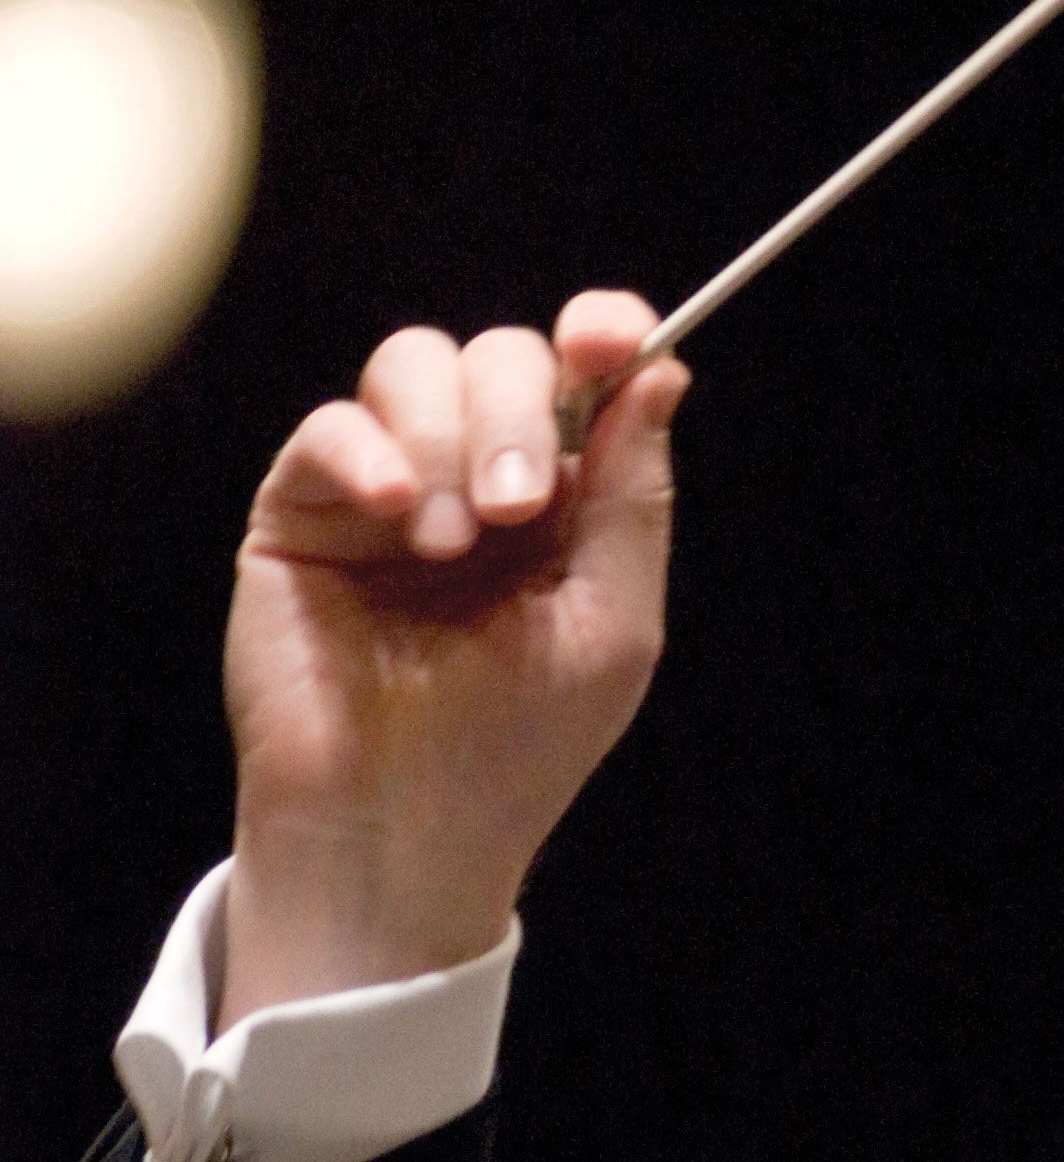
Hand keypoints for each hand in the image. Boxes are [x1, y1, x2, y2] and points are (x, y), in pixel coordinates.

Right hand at [218, 292, 688, 1026]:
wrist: (403, 828)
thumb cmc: (517, 744)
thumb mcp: (612, 622)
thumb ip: (634, 498)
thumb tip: (662, 373)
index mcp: (565, 501)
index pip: (585, 375)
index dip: (602, 334)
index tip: (609, 337)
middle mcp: (480, 477)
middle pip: (500, 355)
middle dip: (519, 413)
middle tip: (519, 510)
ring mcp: (390, 487)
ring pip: (413, 365)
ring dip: (450, 439)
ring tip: (452, 543)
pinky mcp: (304, 509)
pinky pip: (330, 427)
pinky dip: (371, 455)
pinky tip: (398, 516)